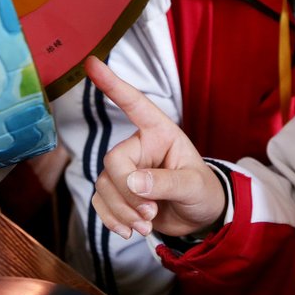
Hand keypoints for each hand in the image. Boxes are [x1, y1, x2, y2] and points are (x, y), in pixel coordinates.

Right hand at [86, 56, 226, 239]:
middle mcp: (139, 147)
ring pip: (104, 186)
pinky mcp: (117, 193)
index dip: (113, 84)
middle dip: (129, 192)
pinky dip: (113, 220)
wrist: (199, 219)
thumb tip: (134, 182)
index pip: (134, 104)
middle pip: (114, 162)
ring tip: (147, 223)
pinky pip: (100, 203)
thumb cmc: (202, 191)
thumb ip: (166, 182)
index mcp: (159, 133)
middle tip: (151, 212)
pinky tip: (130, 230)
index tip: (92, 63)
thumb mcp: (193, 186)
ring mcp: (126, 171)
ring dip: (123, 211)